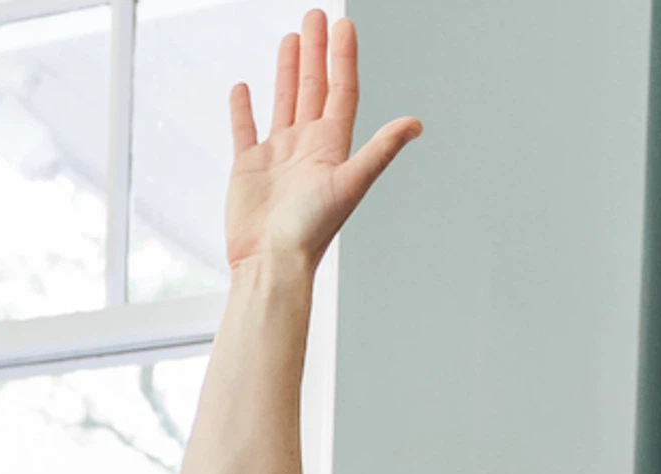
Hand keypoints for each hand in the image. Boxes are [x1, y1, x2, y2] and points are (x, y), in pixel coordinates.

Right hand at [224, 10, 420, 272]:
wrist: (270, 262)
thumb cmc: (310, 230)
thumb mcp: (350, 183)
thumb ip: (380, 149)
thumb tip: (416, 123)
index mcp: (331, 146)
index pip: (341, 91)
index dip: (342, 58)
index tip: (343, 26)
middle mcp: (306, 146)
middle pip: (314, 88)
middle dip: (315, 52)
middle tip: (313, 17)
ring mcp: (277, 155)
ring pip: (284, 101)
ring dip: (288, 70)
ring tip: (289, 39)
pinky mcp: (248, 167)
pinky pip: (246, 129)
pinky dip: (244, 109)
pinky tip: (244, 88)